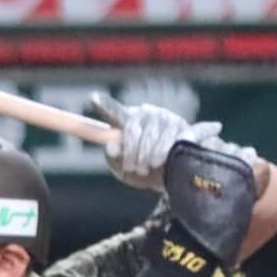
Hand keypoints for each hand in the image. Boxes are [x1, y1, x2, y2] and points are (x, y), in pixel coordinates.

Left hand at [90, 92, 217, 190]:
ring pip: (155, 133)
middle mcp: (147, 114)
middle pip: (134, 127)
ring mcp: (166, 118)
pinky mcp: (184, 127)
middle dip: (131, 150)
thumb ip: (114, 158)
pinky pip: (176, 136)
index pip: (114, 113)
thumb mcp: (124, 169)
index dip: (104, 105)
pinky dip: (169, 150)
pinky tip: (168, 158)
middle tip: (132, 167)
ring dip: (151, 153)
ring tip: (149, 167)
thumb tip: (110, 146)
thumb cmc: (143, 170)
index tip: (92, 99)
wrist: (175, 178)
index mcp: (128, 122)